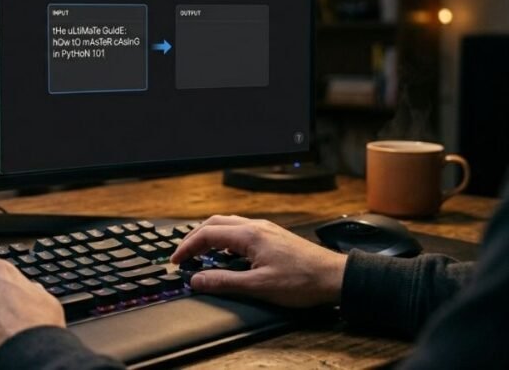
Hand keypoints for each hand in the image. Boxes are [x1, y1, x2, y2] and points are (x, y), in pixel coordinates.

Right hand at [171, 215, 347, 307]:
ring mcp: (265, 229)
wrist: (334, 277)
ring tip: (199, 252)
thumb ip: (224, 281)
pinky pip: (240, 229)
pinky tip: (226, 252)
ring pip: (228, 224)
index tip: (175, 261)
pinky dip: (224, 238)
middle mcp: (255, 226)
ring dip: (209, 235)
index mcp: (248, 235)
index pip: (207, 234)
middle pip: (214, 223)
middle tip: (182, 254)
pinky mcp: (273, 236)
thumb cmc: (302, 281)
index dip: (187, 247)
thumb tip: (197, 279)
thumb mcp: (259, 286)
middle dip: (194, 237)